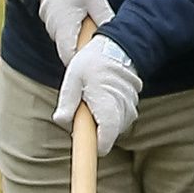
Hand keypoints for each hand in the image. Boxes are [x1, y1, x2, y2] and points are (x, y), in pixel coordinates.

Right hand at [37, 0, 113, 61]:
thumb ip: (104, 16)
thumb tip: (118, 34)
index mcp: (65, 27)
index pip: (70, 58)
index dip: (83, 66)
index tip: (99, 66)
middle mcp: (56, 32)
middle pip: (71, 56)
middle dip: (86, 59)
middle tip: (105, 59)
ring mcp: (54, 30)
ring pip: (70, 47)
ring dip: (83, 48)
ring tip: (100, 47)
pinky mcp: (56, 27)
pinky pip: (68, 39)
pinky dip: (78, 39)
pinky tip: (91, 35)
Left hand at [55, 33, 140, 154]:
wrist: (118, 44)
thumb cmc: (93, 60)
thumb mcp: (73, 78)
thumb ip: (67, 102)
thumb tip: (60, 121)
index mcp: (108, 107)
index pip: (104, 143)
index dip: (92, 147)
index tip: (82, 140)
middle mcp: (123, 111)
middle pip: (107, 137)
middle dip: (93, 130)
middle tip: (82, 108)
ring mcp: (130, 108)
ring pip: (114, 128)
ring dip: (102, 121)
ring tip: (93, 97)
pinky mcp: (133, 104)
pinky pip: (120, 118)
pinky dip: (110, 113)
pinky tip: (102, 95)